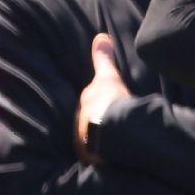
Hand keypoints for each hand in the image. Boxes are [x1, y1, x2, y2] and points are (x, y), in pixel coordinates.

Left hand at [75, 33, 127, 163]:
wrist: (112, 130)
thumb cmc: (110, 100)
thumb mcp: (108, 76)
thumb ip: (103, 59)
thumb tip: (100, 37)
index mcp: (84, 103)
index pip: (89, 101)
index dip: (99, 101)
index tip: (106, 102)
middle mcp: (79, 122)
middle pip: (89, 119)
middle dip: (97, 120)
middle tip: (112, 120)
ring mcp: (84, 141)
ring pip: (92, 136)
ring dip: (100, 137)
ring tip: (115, 140)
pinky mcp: (92, 157)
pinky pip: (99, 153)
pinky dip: (105, 152)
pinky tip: (115, 154)